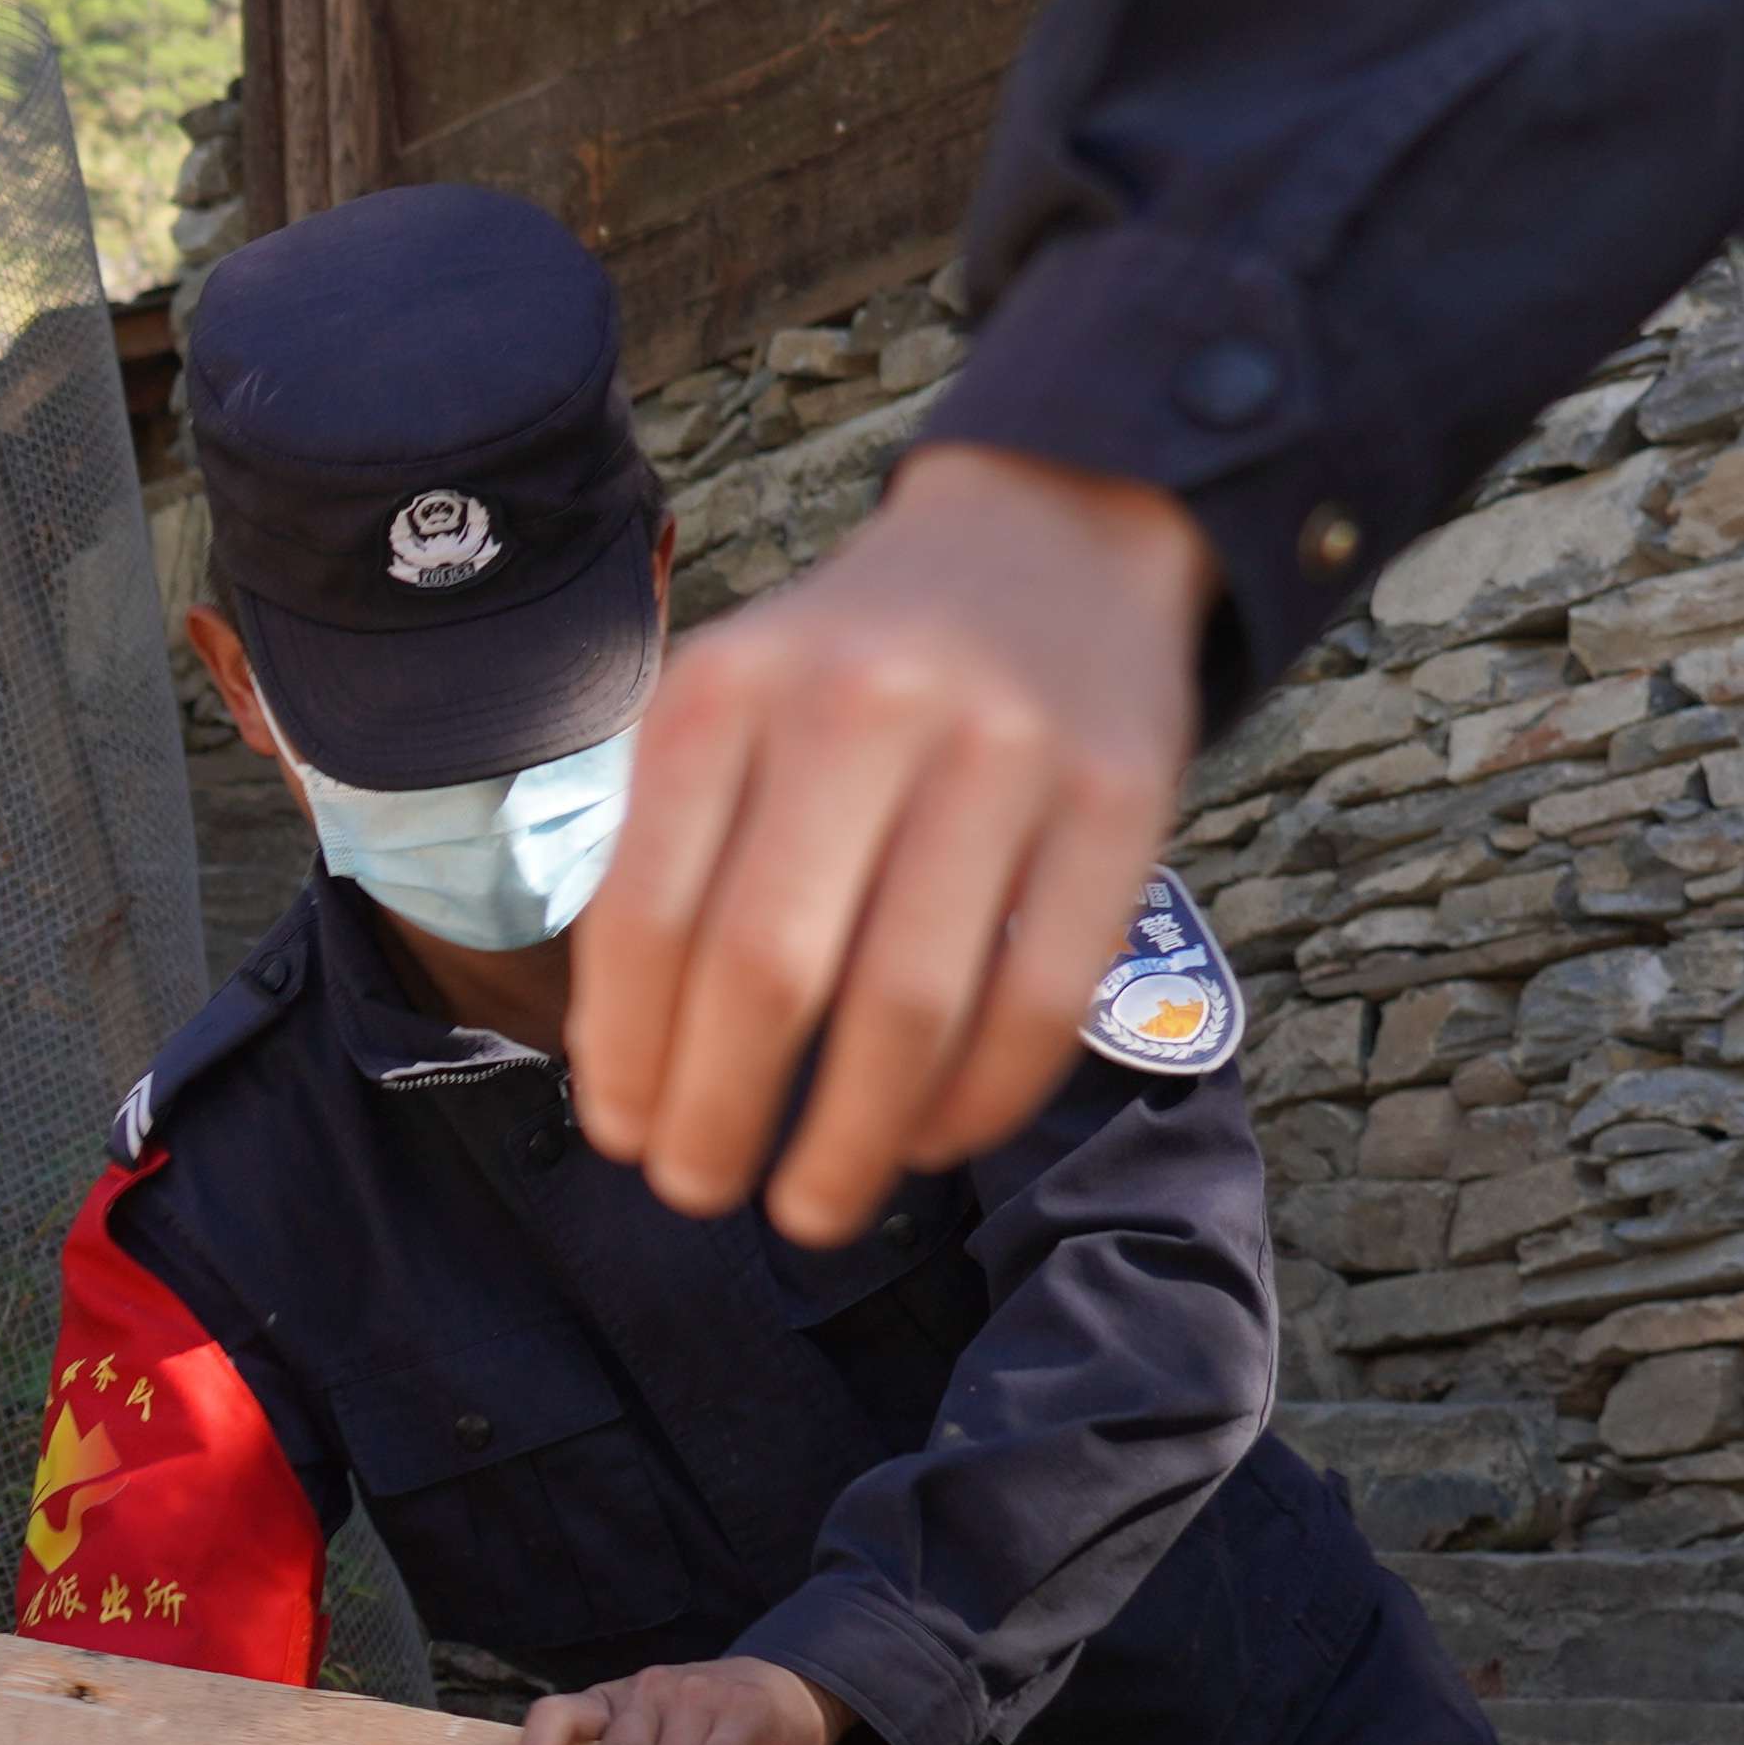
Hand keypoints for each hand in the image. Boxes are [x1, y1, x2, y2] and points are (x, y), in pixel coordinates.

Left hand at [568, 447, 1215, 1246]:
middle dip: (719, 1114)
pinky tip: (927, 1141)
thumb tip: (632, 1069)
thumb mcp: (728, 703)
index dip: (628, 1051)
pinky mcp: (1121, 799)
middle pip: (768, 970)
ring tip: (809, 1207)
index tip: (622, 1134)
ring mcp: (1003, 751)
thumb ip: (672, 853)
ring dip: (848, 1141)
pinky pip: (1043, 996)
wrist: (1047, 537)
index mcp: (730, 690)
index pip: (649, 912)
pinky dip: (978, 1100)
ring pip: (909, 1004)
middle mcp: (861, 708)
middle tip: (699, 1192)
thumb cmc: (851, 669)